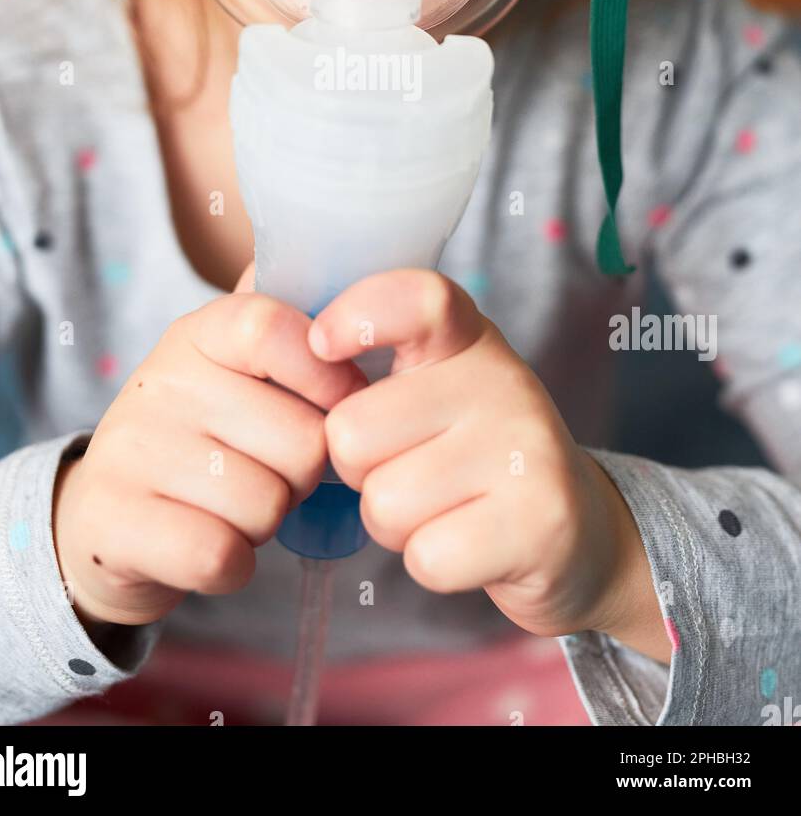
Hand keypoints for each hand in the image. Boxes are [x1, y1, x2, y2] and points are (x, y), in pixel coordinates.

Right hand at [53, 279, 366, 629]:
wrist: (103, 516)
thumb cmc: (204, 437)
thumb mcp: (237, 371)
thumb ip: (292, 332)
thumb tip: (363, 276)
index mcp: (199, 332)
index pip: (274, 328)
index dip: (329, 375)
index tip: (338, 403)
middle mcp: (160, 380)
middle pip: (302, 441)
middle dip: (304, 475)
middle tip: (266, 470)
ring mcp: (130, 449)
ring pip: (267, 505)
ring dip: (266, 522)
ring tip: (231, 505)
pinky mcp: (114, 521)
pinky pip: (221, 556)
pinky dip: (232, 566)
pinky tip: (209, 545)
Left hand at [311, 270, 669, 662]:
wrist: (578, 534)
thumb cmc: (471, 454)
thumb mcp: (433, 386)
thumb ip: (371, 362)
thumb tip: (284, 337)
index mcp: (467, 337)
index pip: (417, 298)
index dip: (359, 314)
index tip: (321, 344)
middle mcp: (502, 380)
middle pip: (353, 432)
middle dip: (359, 471)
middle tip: (408, 468)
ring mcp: (526, 450)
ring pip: (384, 502)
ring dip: (396, 523)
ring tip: (443, 507)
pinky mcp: (539, 523)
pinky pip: (426, 556)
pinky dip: (433, 563)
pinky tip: (470, 544)